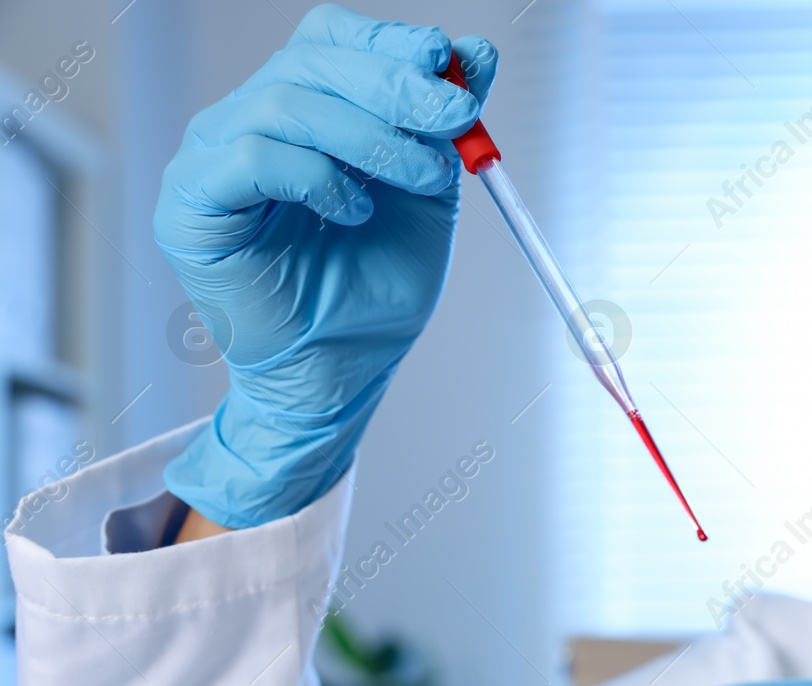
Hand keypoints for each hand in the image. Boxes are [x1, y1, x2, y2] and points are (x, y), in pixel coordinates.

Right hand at [155, 4, 496, 527]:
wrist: (341, 375)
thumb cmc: (374, 291)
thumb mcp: (427, 195)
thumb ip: (444, 125)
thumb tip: (475, 51)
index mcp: (298, 110)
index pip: (329, 38)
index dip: (387, 41)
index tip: (448, 62)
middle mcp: (244, 120)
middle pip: (310, 61)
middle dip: (396, 85)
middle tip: (457, 118)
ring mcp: (209, 158)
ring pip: (287, 104)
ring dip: (373, 136)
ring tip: (425, 178)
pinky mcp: (191, 204)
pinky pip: (252, 158)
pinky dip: (318, 177)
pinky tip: (356, 214)